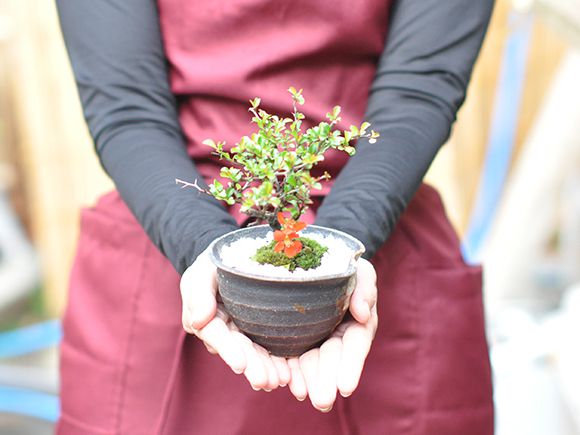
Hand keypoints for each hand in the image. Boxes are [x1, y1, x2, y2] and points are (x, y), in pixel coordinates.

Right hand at [181, 248, 290, 390]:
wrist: (233, 257)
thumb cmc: (214, 263)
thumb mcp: (201, 271)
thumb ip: (198, 293)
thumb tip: (198, 321)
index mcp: (207, 319)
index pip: (216, 335)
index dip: (228, 350)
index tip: (240, 365)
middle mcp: (225, 330)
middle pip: (238, 350)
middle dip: (252, 366)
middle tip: (267, 382)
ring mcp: (242, 332)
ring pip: (254, 353)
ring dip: (266, 368)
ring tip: (281, 381)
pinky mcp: (260, 330)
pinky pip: (268, 346)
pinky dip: (277, 361)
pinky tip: (288, 374)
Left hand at [286, 258, 377, 411]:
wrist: (311, 255)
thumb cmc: (342, 263)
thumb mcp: (359, 269)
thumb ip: (364, 286)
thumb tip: (363, 313)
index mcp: (356, 324)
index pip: (355, 345)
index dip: (351, 366)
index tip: (346, 386)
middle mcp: (335, 336)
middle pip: (331, 360)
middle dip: (327, 381)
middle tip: (321, 400)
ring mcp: (313, 338)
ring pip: (310, 363)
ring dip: (306, 381)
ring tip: (300, 393)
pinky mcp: (292, 336)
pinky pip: (289, 354)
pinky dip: (287, 368)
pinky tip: (280, 381)